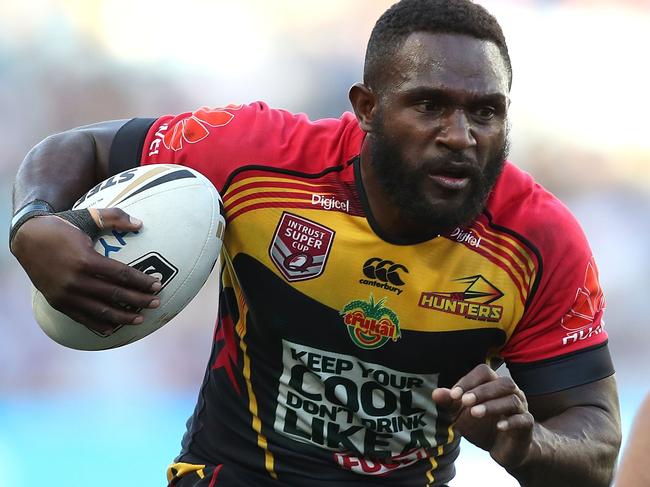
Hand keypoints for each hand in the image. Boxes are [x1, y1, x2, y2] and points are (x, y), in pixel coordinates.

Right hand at [11, 208, 161, 335]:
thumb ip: (115, 217)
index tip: (158, 285)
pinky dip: (99, 325)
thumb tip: (141, 224)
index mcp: (85, 260)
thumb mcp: (88, 216)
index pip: (121, 275)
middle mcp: (76, 280)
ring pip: (101, 311)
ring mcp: (66, 294)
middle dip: (139, 300)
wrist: (26, 238)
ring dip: (123, 317)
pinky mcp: (58, 303)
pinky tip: (114, 328)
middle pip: (115, 294)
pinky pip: (82, 318)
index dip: (142, 281)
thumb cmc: (62, 226)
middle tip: (157, 302)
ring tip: (141, 319)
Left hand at [432, 364, 534, 468]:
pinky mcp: (526, 426)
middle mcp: (510, 392)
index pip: (484, 372)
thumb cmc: (482, 425)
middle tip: (464, 401)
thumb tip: (435, 393)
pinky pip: (523, 419)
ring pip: (512, 399)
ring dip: (492, 405)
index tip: (453, 395)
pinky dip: (511, 422)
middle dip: (482, 390)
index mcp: (493, 384)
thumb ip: (450, 403)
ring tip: (475, 412)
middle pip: (502, 382)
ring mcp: (521, 408)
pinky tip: (498, 427)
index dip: (468, 380)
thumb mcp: (462, 415)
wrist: (503, 448)